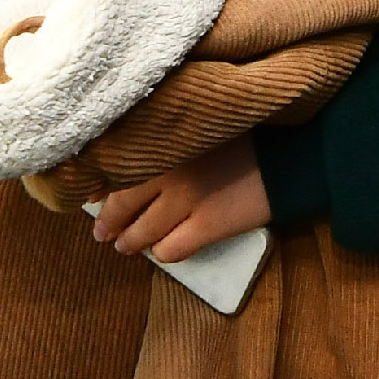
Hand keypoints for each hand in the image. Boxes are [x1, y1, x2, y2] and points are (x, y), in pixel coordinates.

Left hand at [92, 137, 270, 262]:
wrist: (291, 152)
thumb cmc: (242, 132)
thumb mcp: (195, 125)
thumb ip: (161, 138)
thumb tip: (121, 162)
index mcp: (161, 140)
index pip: (114, 170)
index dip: (96, 190)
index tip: (87, 200)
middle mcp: (167, 169)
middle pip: (122, 205)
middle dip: (107, 223)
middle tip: (101, 233)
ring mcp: (187, 199)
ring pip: (143, 232)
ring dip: (130, 242)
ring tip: (125, 246)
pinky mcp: (209, 225)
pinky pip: (172, 249)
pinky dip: (164, 252)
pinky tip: (163, 250)